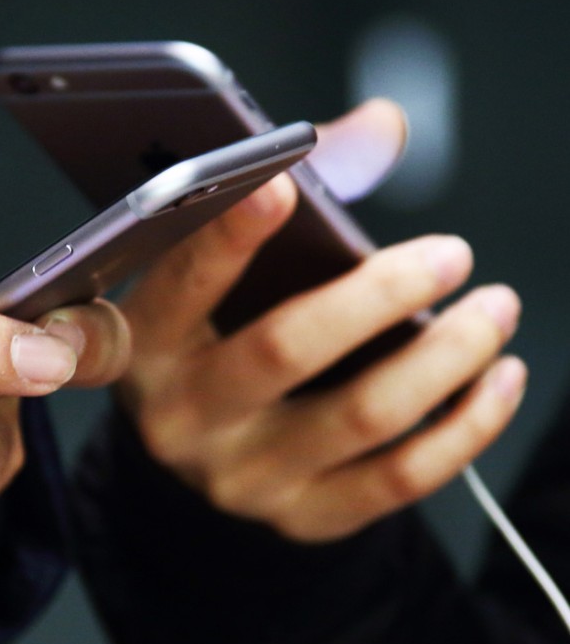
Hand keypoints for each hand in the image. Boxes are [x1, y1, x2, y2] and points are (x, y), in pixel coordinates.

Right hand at [118, 100, 526, 541]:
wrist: (201, 453)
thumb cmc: (215, 338)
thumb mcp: (215, 279)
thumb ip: (292, 196)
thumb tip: (382, 127)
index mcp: (145, 344)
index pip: (180, 286)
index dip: (228, 236)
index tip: (281, 180)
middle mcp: (182, 416)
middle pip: (285, 349)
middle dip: (380, 294)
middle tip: (453, 253)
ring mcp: (241, 477)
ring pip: (361, 415)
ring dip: (448, 355)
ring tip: (496, 308)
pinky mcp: (301, 516)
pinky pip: (399, 479)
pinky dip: (465, 427)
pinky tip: (498, 380)